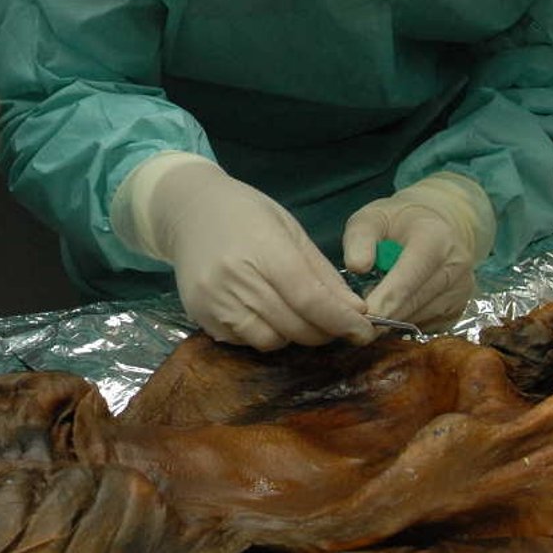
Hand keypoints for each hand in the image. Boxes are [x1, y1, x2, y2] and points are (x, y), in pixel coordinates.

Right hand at [117, 154, 373, 350]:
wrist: (188, 210)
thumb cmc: (245, 213)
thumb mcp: (290, 230)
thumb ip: (321, 273)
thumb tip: (355, 311)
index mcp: (262, 249)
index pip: (310, 299)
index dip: (341, 321)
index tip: (364, 331)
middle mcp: (234, 279)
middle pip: (293, 325)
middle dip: (324, 331)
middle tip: (338, 325)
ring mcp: (213, 301)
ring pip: (270, 341)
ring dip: (293, 335)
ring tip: (297, 315)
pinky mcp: (199, 316)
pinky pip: (244, 342)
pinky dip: (264, 334)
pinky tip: (266, 313)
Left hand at [342, 173, 495, 329]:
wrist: (435, 226)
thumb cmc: (396, 223)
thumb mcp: (372, 218)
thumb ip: (359, 238)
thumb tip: (357, 267)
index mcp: (435, 239)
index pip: (408, 278)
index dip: (384, 301)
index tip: (361, 317)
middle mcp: (455, 266)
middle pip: (413, 303)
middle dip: (382, 315)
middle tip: (356, 318)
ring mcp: (462, 290)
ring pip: (418, 318)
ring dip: (392, 318)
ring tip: (377, 300)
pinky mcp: (459, 308)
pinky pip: (426, 326)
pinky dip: (406, 322)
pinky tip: (396, 305)